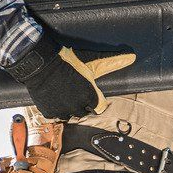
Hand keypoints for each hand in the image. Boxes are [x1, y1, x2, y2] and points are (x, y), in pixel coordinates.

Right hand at [6, 34, 134, 119]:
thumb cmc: (68, 60)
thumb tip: (132, 57)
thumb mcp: (92, 61)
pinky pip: (55, 116)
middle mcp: (78, 107)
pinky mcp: (49, 112)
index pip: (100, 107)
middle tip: (74, 90)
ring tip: (64, 93)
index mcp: (92, 97)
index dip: (95, 99)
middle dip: (82, 103)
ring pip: (70, 115)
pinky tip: (54, 97)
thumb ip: (112, 62)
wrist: (40, 62)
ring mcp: (63, 111)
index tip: (88, 91)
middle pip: (85, 111)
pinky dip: (55, 108)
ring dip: (69, 107)